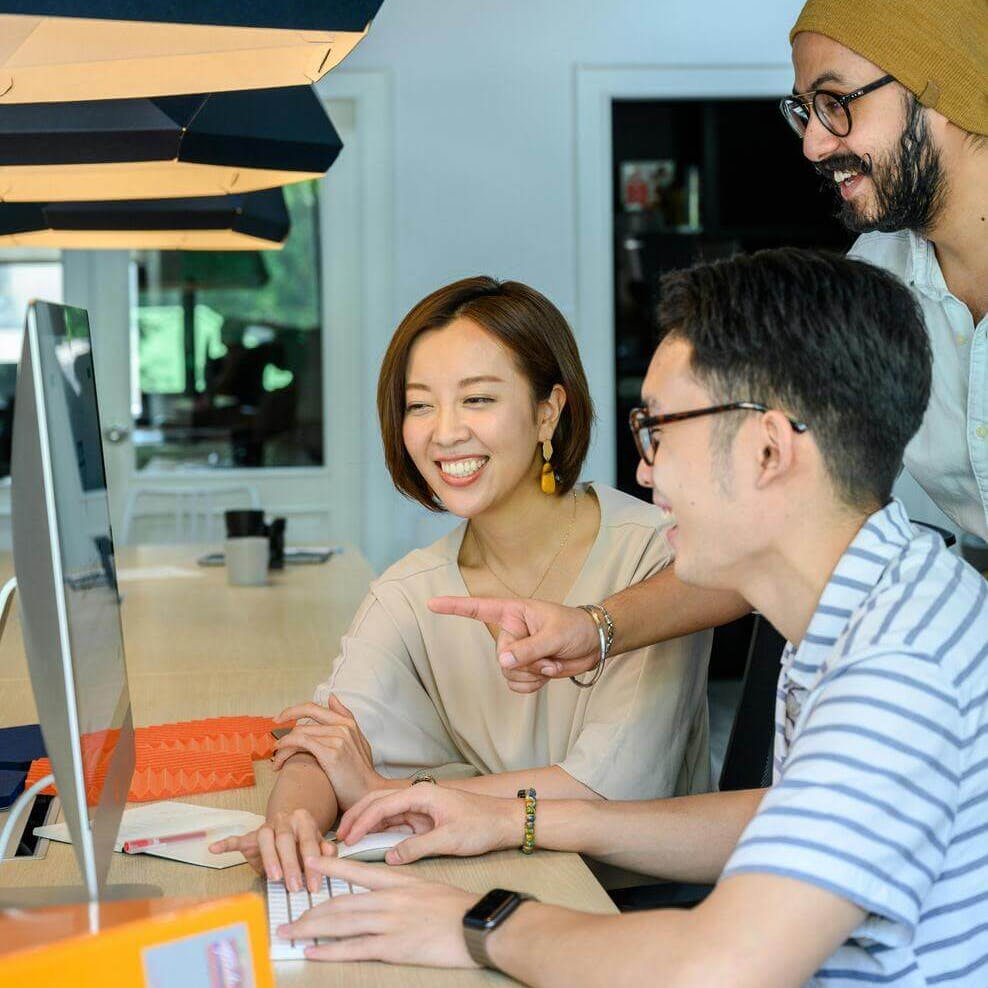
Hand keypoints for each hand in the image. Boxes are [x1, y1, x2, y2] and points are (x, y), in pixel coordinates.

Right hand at [209, 807, 325, 891]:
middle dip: (291, 865)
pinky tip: (214, 848)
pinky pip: (237, 839)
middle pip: (286, 840)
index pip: (309, 842)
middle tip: (295, 887)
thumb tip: (329, 855)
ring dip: (270, 859)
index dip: (313, 864)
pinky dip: (226, 843)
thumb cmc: (304, 840)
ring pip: (265, 840)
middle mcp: (284, 820)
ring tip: (274, 878)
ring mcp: (266, 827)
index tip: (314, 885)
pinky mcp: (250, 837)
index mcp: (303, 820)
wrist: (288, 824)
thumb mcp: (318, 843)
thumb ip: (325, 850)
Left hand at [272, 697, 385, 809]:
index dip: (294, 711)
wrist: (368, 793)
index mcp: (348, 722)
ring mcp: (337, 738)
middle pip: (304, 719)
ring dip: (283, 746)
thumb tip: (332, 697)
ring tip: (276, 759)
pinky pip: (301, 743)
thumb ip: (345, 718)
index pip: (314, 708)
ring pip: (299, 734)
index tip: (281, 718)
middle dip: (284, 721)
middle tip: (272, 734)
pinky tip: (279, 761)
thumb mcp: (359, 740)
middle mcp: (343, 726)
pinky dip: (286, 749)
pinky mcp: (330, 753)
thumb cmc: (361, 772)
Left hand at [279, 855, 478, 968]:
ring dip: (311, 929)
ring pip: (340, 923)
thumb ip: (405, 889)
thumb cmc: (459, 907)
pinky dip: (329, 950)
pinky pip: (354, 948)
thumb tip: (388, 895)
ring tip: (291, 934)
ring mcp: (389, 922)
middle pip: (340, 903)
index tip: (309, 861)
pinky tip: (313, 951)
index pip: (357, 871)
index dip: (330, 867)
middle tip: (288, 919)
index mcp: (398, 881)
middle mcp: (388, 899)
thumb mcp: (429, 887)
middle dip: (310, 911)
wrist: (476, 924)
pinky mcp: (393, 946)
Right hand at [336, 785, 518, 863]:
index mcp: (422, 794)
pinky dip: (380, 831)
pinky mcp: (424, 819)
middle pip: (378, 801)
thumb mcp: (449, 839)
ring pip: (384, 812)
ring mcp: (420, 808)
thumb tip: (391, 858)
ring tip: (347, 840)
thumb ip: (417, 847)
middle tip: (338, 836)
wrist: (504, 822)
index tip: (347, 838)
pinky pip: (396, 823)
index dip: (362, 821)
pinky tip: (368, 842)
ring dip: (366, 824)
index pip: (383, 804)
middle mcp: (418, 796)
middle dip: (356, 816)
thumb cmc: (482, 825)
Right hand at [428, 595, 600, 692]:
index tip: (432, 604)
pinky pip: (517, 685)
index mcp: (514, 612)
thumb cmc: (576, 628)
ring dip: (532, 675)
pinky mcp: (525, 669)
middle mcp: (511, 632)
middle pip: (502, 655)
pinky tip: (547, 672)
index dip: (454, 607)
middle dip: (527, 661)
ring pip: (508, 674)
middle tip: (549, 653)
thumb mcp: (554, 635)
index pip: (479, 608)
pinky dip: (533, 684)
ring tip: (551, 662)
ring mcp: (517, 652)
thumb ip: (528, 649)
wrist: (594, 644)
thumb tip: (503, 662)